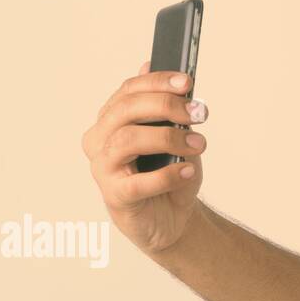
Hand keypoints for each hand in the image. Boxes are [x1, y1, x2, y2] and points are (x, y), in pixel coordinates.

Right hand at [81, 59, 209, 255]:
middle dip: (164, 105)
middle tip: (197, 112)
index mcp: (111, 120)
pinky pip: (139, 183)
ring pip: (127, 140)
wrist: (170, 218)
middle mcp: (100, 140)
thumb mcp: (175, 140)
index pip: (128, 91)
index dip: (157, 82)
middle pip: (126, 110)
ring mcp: (103, 168)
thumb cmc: (169, 176)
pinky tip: (188, 171)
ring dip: (168, 138)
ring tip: (199, 144)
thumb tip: (174, 82)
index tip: (187, 82)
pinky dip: (167, 175)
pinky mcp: (115, 196)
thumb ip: (170, 114)